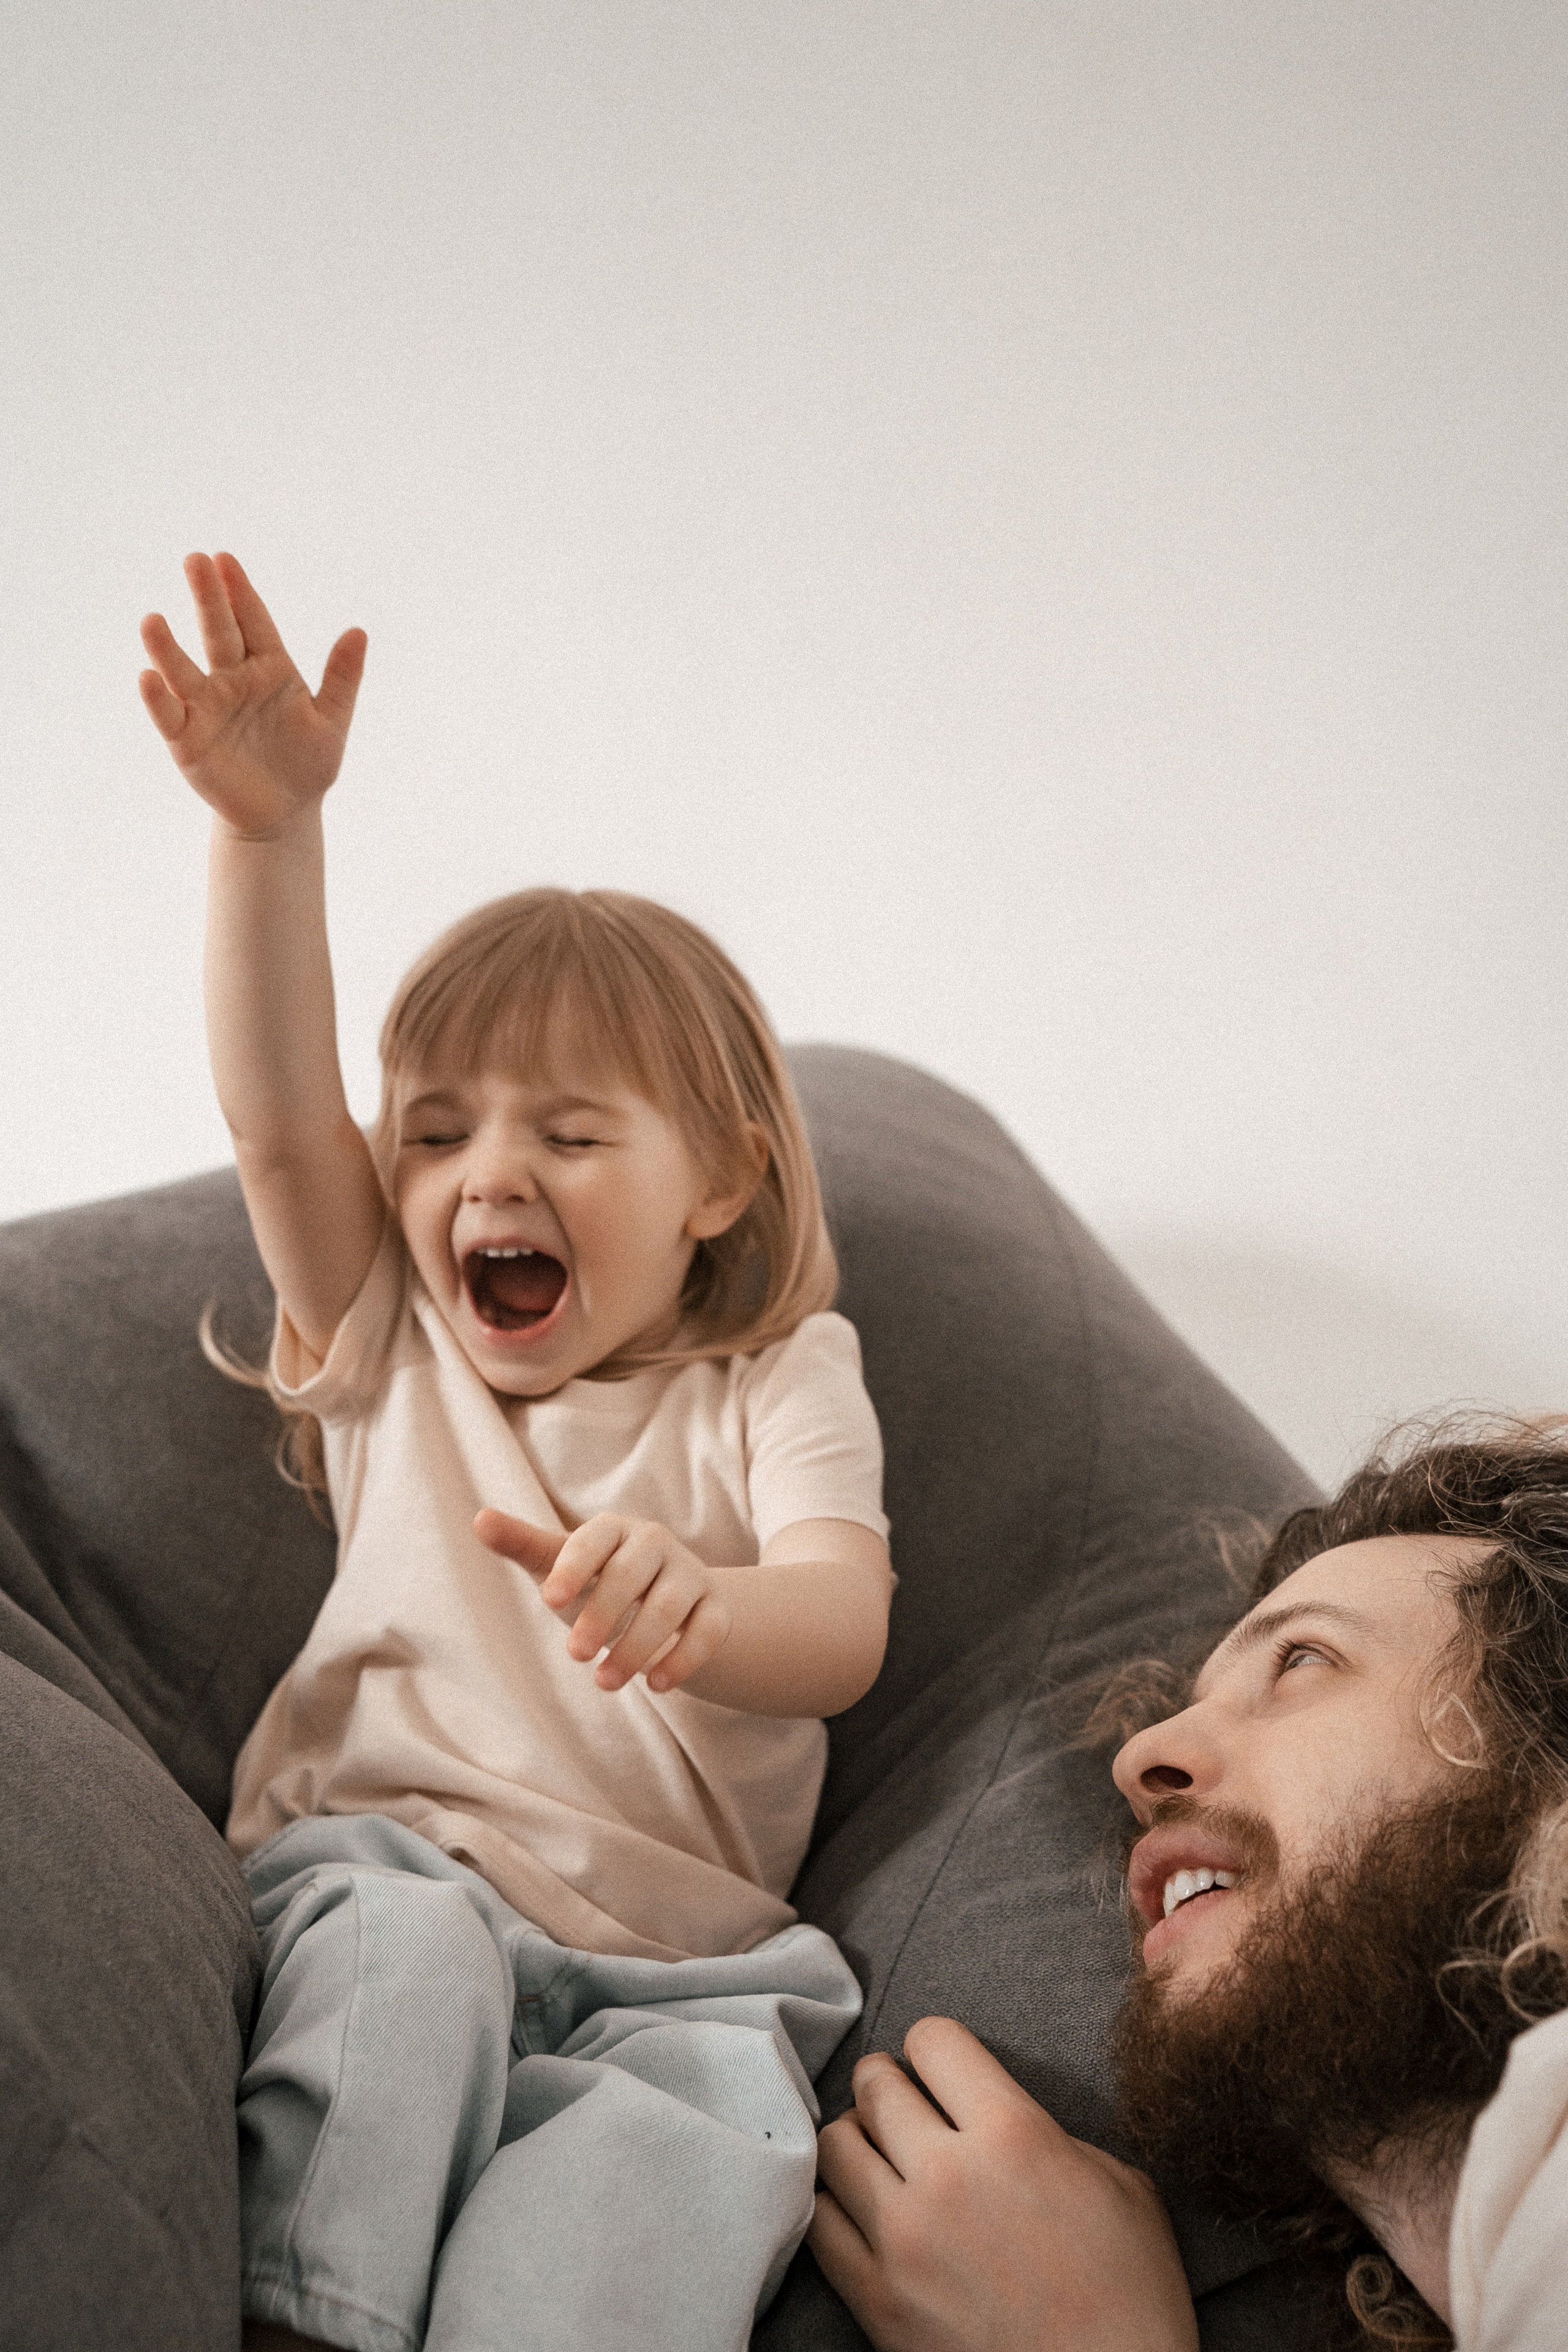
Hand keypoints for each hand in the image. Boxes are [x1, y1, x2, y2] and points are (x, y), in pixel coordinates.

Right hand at [139, 552, 365, 838]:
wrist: (285, 814)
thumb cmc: (308, 764)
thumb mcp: (332, 721)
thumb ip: (342, 677)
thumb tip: (359, 631)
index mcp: (269, 667)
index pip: (253, 622)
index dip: (240, 592)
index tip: (225, 559)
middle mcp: (233, 679)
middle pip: (217, 633)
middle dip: (207, 599)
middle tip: (194, 561)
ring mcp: (207, 707)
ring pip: (184, 670)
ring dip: (167, 647)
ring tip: (153, 620)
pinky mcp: (187, 740)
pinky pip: (170, 715)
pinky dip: (158, 699)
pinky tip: (149, 677)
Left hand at [474, 1508, 732, 1693]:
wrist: (663, 1600)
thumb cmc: (597, 1581)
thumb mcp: (559, 1565)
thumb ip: (522, 1544)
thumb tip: (479, 1519)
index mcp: (614, 1528)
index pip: (594, 1541)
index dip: (573, 1567)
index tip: (547, 1599)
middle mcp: (656, 1543)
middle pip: (632, 1575)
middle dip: (603, 1615)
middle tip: (574, 1656)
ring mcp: (691, 1574)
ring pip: (671, 1606)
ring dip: (638, 1646)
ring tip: (605, 1683)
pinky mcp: (716, 1608)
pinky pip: (709, 1630)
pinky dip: (685, 1658)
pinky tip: (656, 1684)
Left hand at [810, 2019, 1198, 2351]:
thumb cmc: (1131, 2298)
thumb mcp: (1120, 2186)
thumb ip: (1049, 2133)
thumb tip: (997, 2118)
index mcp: (1013, 2133)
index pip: (933, 2040)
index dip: (936, 2048)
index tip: (942, 2067)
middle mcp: (948, 2174)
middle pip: (874, 2085)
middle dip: (888, 2084)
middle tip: (903, 2103)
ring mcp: (904, 2240)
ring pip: (834, 2146)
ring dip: (856, 2140)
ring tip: (879, 2156)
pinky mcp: (877, 2301)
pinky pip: (820, 2225)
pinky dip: (835, 2206)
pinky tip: (862, 2210)